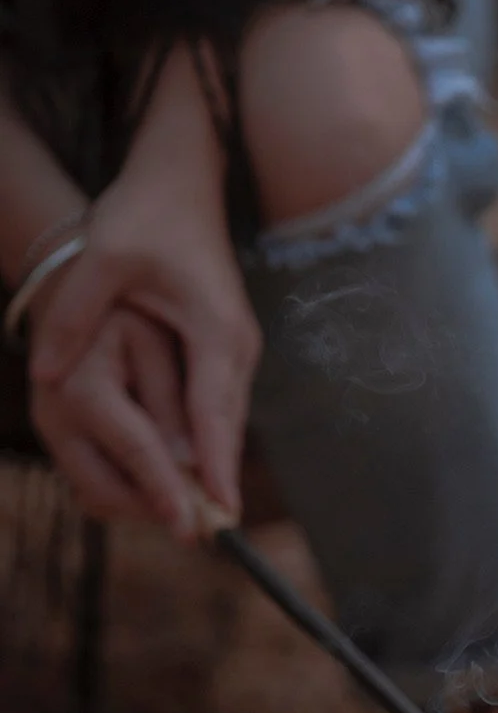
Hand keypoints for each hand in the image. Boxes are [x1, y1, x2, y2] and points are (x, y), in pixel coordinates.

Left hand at [28, 45, 259, 515]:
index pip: (214, 415)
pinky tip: (184, 471)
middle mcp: (236, 346)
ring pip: (222, 420)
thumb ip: (74, 320)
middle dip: (213, 483)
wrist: (183, 177)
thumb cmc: (146, 214)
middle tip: (199, 535)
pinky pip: (214, 404)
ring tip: (191, 517)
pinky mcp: (224, 346)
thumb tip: (46, 379)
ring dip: (208, 466)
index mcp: (214, 331)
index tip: (215, 515)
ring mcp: (235, 348)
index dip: (214, 469)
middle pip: (225, 429)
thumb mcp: (102, 261)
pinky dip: (202, 439)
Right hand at [31, 305, 199, 536]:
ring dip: (141, 505)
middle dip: (152, 512)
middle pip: (104, 491)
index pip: (135, 451)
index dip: (167, 491)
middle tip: (200, 524)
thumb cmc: (124, 307)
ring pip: (96, 496)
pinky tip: (163, 481)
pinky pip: (93, 484)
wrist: (72, 287)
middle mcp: (57, 417)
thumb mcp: (157, 342)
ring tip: (188, 499)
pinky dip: (128, 490)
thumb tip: (193, 468)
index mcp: (84, 386)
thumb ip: (175, 405)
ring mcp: (51, 434)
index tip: (193, 528)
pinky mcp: (58, 442)